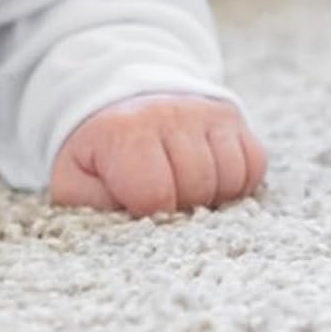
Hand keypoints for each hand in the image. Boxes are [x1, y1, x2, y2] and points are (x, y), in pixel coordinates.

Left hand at [50, 94, 266, 216]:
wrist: (119, 103)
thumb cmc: (100, 152)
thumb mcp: (76, 178)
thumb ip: (91, 205)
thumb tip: (129, 228)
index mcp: (123, 131)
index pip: (154, 194)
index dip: (150, 211)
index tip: (139, 204)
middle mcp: (167, 114)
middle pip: (197, 186)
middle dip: (182, 202)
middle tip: (163, 193)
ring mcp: (202, 112)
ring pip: (230, 176)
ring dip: (211, 193)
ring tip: (183, 184)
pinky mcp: (229, 115)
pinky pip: (254, 163)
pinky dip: (236, 180)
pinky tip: (208, 175)